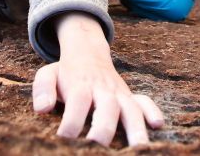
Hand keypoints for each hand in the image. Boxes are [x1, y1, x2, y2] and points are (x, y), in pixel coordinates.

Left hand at [32, 13, 163, 146]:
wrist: (87, 52)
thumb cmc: (65, 72)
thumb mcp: (48, 74)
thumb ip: (42, 89)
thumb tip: (42, 109)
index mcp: (80, 85)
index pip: (78, 103)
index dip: (71, 123)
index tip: (64, 140)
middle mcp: (103, 90)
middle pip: (107, 108)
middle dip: (103, 129)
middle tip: (96, 148)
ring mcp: (118, 93)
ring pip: (131, 109)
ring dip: (135, 127)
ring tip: (139, 148)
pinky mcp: (129, 96)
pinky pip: (145, 102)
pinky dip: (152, 110)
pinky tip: (157, 125)